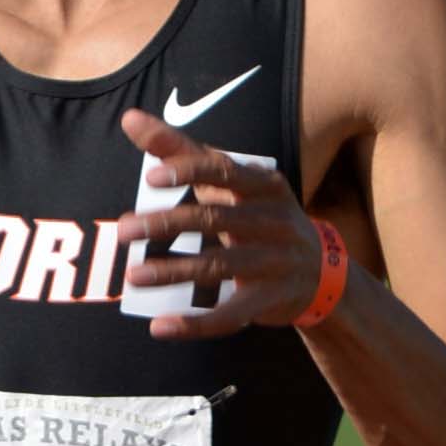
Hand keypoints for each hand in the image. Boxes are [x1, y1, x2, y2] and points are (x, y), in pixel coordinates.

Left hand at [112, 109, 325, 337]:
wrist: (321, 274)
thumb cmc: (260, 216)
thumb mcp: (232, 183)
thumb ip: (184, 152)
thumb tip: (130, 119)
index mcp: (264, 185)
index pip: (225, 172)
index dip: (189, 173)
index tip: (152, 177)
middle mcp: (274, 221)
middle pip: (214, 220)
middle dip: (167, 224)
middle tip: (125, 229)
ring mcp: (275, 263)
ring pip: (218, 267)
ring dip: (173, 272)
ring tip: (134, 276)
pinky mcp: (268, 301)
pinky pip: (228, 315)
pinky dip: (194, 324)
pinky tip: (160, 327)